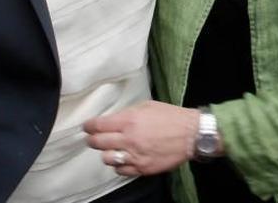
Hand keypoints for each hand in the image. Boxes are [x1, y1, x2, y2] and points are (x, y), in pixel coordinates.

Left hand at [84, 101, 200, 175]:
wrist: (191, 134)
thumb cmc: (172, 117)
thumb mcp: (147, 106)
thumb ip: (128, 113)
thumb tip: (113, 119)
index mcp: (129, 120)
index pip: (98, 125)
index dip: (89, 126)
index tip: (86, 127)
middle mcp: (129, 139)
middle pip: (98, 143)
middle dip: (92, 140)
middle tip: (93, 139)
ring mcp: (135, 155)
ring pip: (107, 159)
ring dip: (106, 153)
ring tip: (111, 149)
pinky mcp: (142, 168)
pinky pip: (121, 170)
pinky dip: (119, 165)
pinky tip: (123, 159)